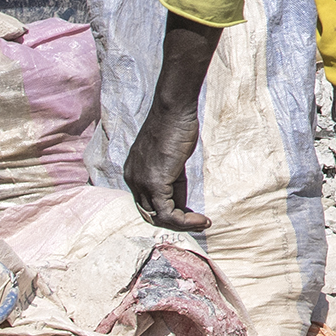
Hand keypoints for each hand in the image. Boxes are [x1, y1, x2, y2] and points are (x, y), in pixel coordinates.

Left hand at [123, 97, 207, 234]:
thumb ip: (172, 179)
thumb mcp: (172, 158)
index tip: (190, 213)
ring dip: (182, 225)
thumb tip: (181, 201)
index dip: (168, 211)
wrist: (173, 110)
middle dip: (174, 222)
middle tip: (197, 223)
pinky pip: (167, 213)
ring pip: (158, 217)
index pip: (147, 202)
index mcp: (134, 172)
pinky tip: (201, 219)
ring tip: (202, 223)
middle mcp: (132, 179)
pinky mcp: (154, 183)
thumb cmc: (176, 126)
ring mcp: (141, 182)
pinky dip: (185, 221)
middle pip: (149, 213)